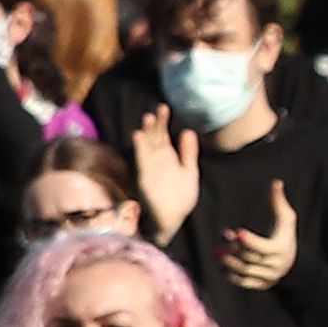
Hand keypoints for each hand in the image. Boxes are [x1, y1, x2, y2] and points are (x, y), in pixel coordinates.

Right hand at [132, 105, 200, 235]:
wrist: (172, 219)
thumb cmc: (179, 197)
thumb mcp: (189, 171)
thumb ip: (188, 152)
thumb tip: (188, 130)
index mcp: (168, 157)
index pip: (163, 135)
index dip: (163, 122)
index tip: (164, 107)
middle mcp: (157, 160)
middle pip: (155, 138)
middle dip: (156, 124)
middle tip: (158, 109)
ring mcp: (150, 168)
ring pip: (147, 146)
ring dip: (146, 133)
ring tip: (147, 118)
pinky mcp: (146, 177)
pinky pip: (143, 161)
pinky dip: (141, 149)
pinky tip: (138, 137)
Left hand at [218, 180, 299, 290]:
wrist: (292, 263)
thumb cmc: (285, 235)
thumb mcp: (286, 219)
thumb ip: (279, 202)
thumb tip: (276, 182)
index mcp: (281, 249)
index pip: (263, 247)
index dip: (250, 241)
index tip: (237, 233)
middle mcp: (275, 265)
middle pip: (251, 259)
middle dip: (236, 250)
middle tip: (225, 242)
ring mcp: (268, 276)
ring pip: (245, 272)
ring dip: (230, 262)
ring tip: (219, 253)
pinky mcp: (261, 284)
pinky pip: (243, 283)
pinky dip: (231, 276)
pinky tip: (222, 267)